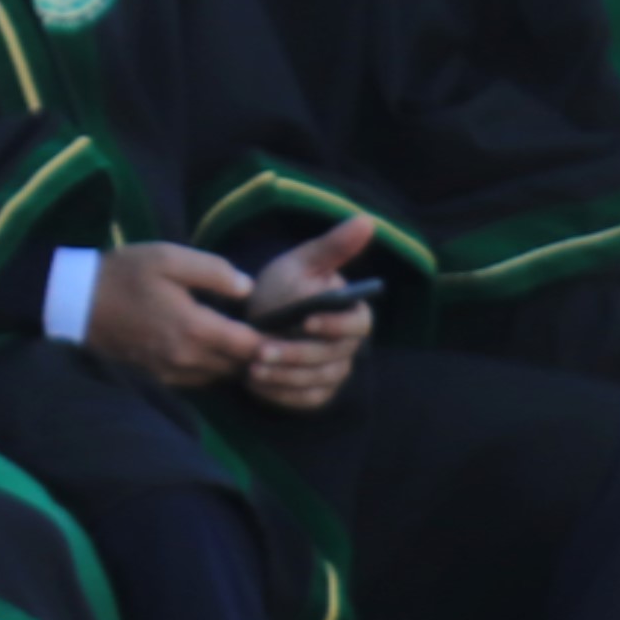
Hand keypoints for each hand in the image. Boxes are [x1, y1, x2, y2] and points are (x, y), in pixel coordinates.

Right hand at [85, 234, 269, 394]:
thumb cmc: (122, 275)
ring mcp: (171, 373)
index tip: (286, 330)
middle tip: (268, 334)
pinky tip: (207, 347)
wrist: (72, 303)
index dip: (273, 341)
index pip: (252, 347)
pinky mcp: (157, 378)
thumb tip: (248, 289)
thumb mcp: (168, 258)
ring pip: (220, 375)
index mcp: (195, 328)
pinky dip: (210, 367)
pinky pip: (198, 378)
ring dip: (233, 362)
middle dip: (257, 353)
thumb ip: (215, 271)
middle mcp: (188, 358)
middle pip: (240, 366)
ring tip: (240, 341)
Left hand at [231, 214, 380, 413]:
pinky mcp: (315, 391)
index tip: (306, 320)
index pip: (357, 324)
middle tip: (261, 349)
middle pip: (332, 357)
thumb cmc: (284, 287)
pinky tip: (256, 384)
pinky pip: (305, 399)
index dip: (334, 324)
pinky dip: (281, 394)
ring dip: (284, 376)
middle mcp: (348, 347)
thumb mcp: (302, 263)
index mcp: (351, 313)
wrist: (256, 317)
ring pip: (316, 380)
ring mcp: (333, 372)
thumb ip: (333, 247)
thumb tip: (366, 220)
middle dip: (296, 354)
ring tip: (252, 368)